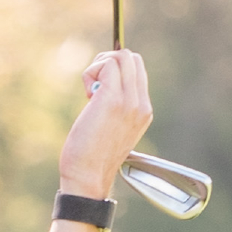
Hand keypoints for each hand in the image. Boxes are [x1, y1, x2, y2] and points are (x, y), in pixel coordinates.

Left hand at [61, 50, 156, 198]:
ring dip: (98, 67)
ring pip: (121, 56)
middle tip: (92, 87)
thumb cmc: (92, 155)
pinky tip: (87, 96)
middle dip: (107, 63)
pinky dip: (91, 73)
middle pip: (132, 58)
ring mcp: (129, 101)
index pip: (137, 70)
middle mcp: (141, 104)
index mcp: (144, 111)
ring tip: (90, 93)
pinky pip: (106, 64)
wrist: (88, 175)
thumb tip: (100, 85)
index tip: (97, 89)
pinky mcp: (112, 99)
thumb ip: (116, 108)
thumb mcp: (112, 129)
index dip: (114, 71)